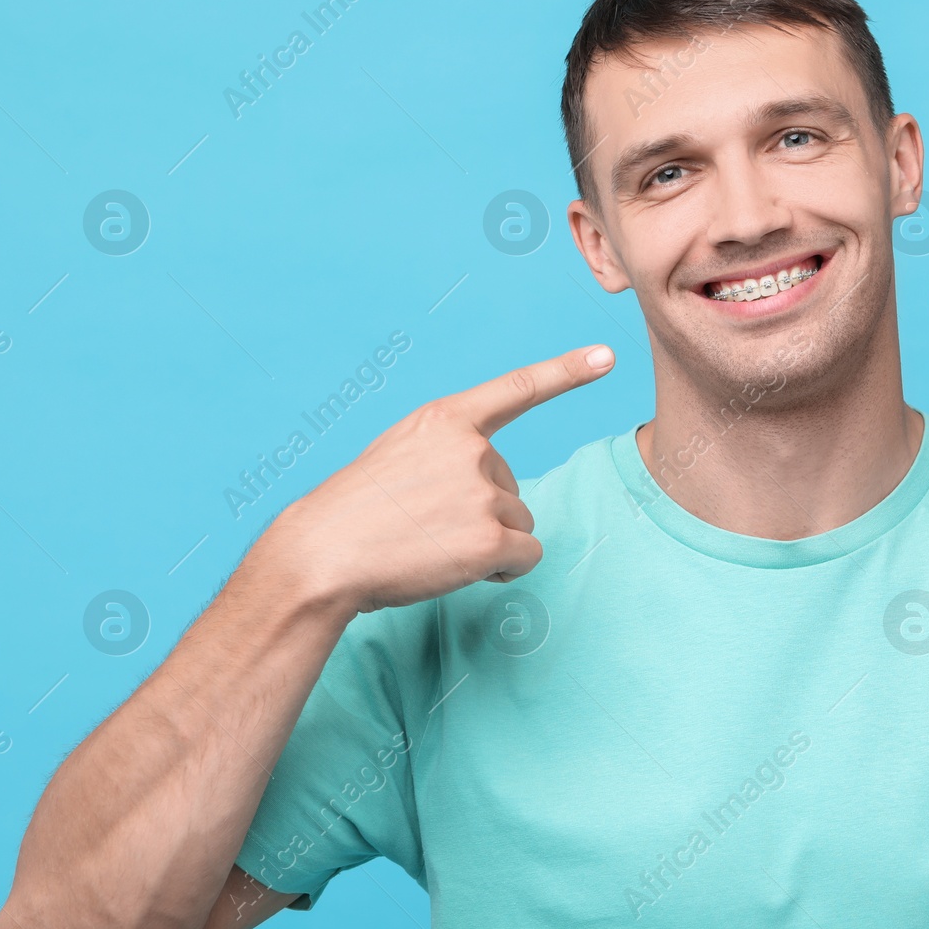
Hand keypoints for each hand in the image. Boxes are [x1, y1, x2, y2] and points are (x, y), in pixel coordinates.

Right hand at [258, 345, 614, 615]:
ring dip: (488, 544)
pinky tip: (457, 568)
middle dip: (480, 514)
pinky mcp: (490, 538)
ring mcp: (483, 492)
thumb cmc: (353, 515)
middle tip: (423, 527)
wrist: (322, 556)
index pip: (517, 389)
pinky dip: (502, 570)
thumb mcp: (397, 456)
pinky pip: (525, 557)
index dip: (566, 373)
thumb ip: (445, 455)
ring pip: (519, 524)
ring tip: (431, 547)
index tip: (606, 357)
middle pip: (511, 488)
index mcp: (444, 420)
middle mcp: (471, 448)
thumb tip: (489, 490)